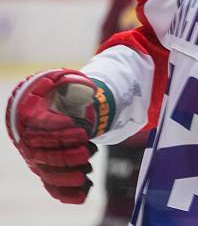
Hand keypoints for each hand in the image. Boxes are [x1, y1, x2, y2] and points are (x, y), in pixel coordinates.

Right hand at [6, 69, 99, 202]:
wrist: (44, 112)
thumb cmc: (54, 96)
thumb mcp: (59, 82)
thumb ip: (69, 80)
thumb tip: (88, 82)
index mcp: (32, 118)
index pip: (43, 125)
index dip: (58, 126)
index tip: (78, 127)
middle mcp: (31, 142)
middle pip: (45, 153)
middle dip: (67, 154)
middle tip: (88, 150)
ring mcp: (38, 159)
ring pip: (48, 172)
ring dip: (68, 175)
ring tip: (87, 171)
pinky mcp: (47, 171)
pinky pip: (52, 187)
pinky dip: (66, 193)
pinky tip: (83, 194)